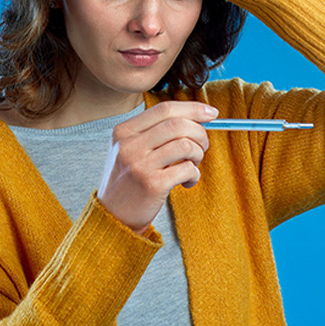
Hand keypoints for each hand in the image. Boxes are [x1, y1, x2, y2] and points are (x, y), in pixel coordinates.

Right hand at [97, 101, 218, 233]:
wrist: (113, 217)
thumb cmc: (128, 181)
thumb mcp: (130, 149)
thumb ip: (154, 132)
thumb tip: (196, 118)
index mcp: (124, 131)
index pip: (164, 109)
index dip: (193, 108)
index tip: (211, 113)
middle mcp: (129, 145)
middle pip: (177, 124)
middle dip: (200, 132)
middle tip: (203, 145)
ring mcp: (140, 164)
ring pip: (185, 145)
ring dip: (198, 153)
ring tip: (193, 163)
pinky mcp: (152, 184)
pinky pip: (187, 169)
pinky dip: (194, 174)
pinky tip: (187, 181)